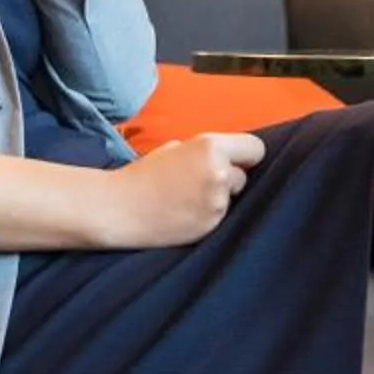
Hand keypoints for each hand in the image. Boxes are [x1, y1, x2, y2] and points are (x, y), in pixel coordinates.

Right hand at [99, 132, 265, 248]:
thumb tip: (230, 158)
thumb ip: (206, 151)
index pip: (255, 149)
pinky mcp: (210, 225)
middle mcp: (218, 173)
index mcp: (210, 147)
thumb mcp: (175, 148)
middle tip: (199, 182)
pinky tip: (184, 213)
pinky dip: (207, 215)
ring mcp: (216, 203)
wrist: (118, 208)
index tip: (235, 161)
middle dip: (228, 178)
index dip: (245, 156)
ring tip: (187, 199)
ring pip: (232, 198)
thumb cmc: (143, 175)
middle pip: (244, 176)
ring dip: (217, 198)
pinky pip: (220, 216)